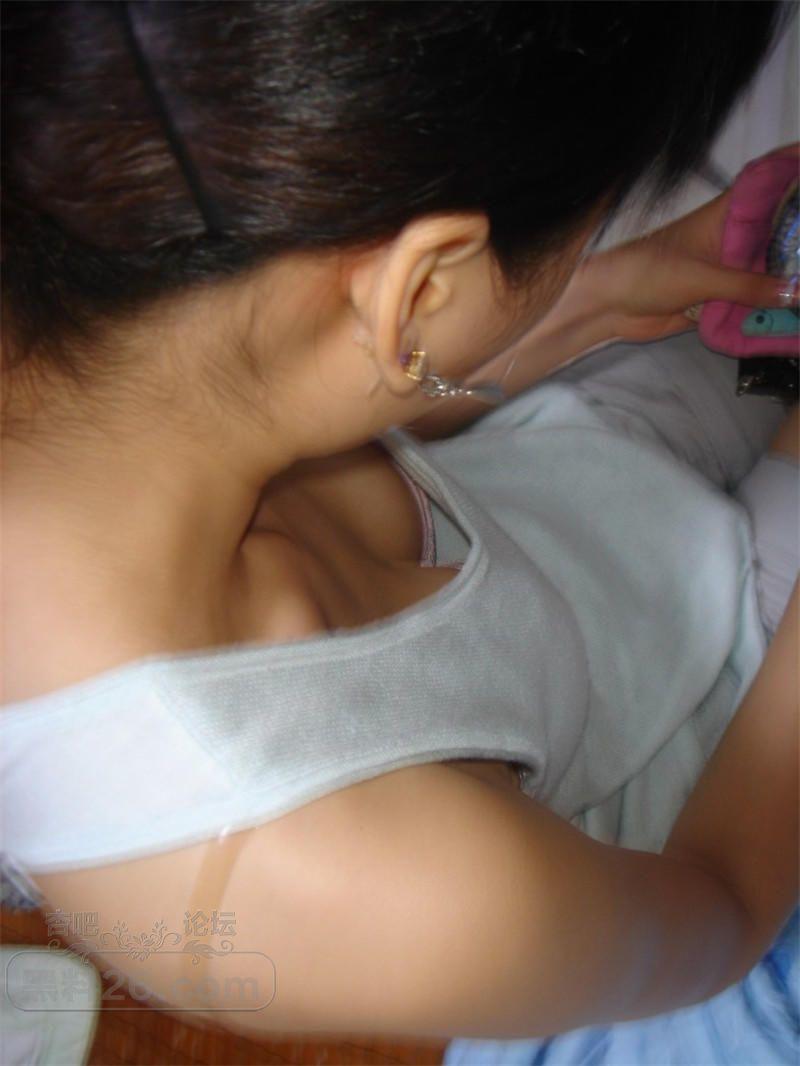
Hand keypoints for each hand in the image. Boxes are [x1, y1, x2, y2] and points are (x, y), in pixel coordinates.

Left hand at [573, 142, 798, 344]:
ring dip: (789, 281)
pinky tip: (793, 316)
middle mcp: (732, 238)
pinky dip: (770, 308)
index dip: (795, 172)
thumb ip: (750, 286)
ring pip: (768, 271)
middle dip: (798, 245)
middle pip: (777, 234)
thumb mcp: (703, 277)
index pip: (769, 183)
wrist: (609, 305)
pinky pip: (752, 302)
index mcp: (727, 215)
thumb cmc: (647, 272)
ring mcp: (727, 269)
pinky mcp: (718, 299)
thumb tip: (797, 293)